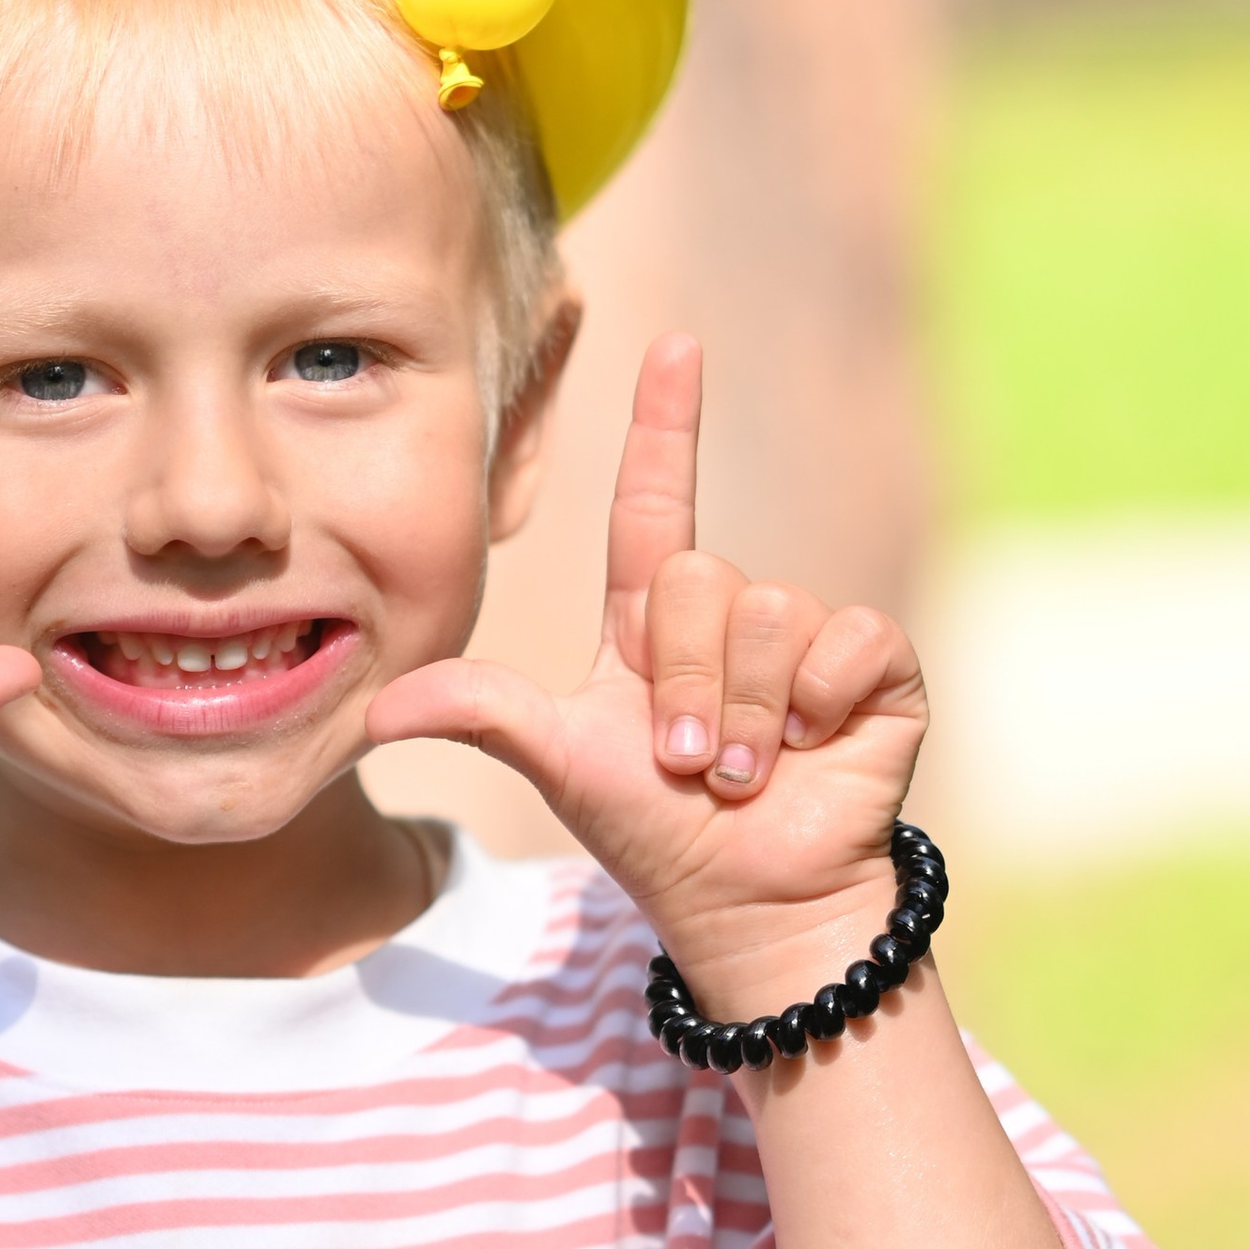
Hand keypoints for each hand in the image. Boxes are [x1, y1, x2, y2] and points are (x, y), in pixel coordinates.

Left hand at [367, 335, 927, 1013]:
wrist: (747, 905)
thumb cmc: (654, 836)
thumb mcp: (558, 761)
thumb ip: (478, 714)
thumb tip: (374, 709)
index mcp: (654, 620)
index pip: (657, 498)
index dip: (667, 421)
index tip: (677, 343)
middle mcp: (732, 614)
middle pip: (703, 577)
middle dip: (685, 685)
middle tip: (687, 764)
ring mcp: (807, 639)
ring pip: (769, 608)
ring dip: (744, 711)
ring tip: (741, 775)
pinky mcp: (875, 670)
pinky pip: (849, 638)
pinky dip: (819, 701)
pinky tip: (814, 748)